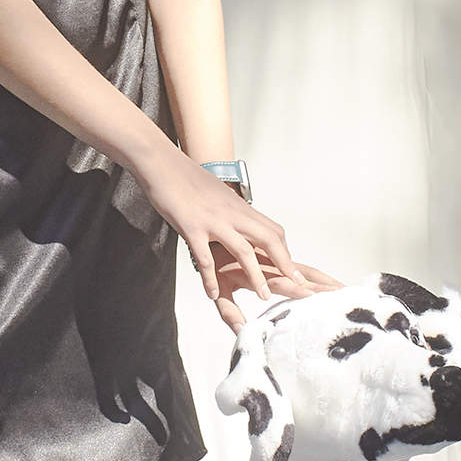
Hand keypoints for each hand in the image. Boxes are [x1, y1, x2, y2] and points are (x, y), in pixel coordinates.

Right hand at [137, 149, 336, 329]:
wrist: (163, 163)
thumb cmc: (187, 179)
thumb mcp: (218, 195)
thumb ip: (232, 210)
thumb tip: (241, 222)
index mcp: (239, 207)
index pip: (272, 231)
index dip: (285, 252)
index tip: (293, 270)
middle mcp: (231, 214)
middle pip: (268, 239)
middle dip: (285, 263)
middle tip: (297, 285)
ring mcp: (212, 221)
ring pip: (243, 251)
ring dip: (257, 276)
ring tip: (265, 297)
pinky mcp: (191, 227)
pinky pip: (204, 258)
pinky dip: (210, 278)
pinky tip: (212, 294)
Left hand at [211, 248, 342, 329]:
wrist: (215, 233)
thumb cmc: (215, 264)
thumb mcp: (218, 289)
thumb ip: (229, 311)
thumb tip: (241, 332)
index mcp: (256, 271)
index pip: (281, 281)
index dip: (297, 288)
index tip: (314, 296)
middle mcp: (271, 263)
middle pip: (302, 273)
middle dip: (322, 284)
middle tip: (343, 294)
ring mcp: (278, 259)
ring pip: (306, 268)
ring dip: (325, 279)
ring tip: (344, 289)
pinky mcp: (280, 257)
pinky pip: (302, 265)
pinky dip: (318, 274)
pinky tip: (330, 282)